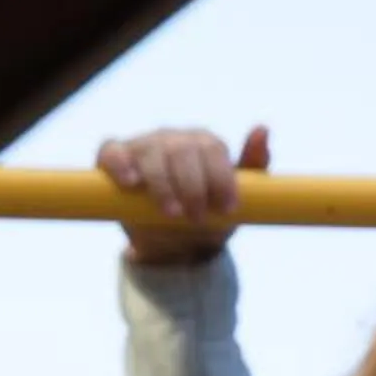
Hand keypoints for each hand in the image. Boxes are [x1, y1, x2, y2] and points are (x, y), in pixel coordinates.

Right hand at [98, 123, 270, 263]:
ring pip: (151, 152)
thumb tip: (263, 127)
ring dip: (162, 183)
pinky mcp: (115, 158)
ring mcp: (144, 146)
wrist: (173, 248)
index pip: (213, 149)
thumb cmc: (208, 218)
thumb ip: (254, 166)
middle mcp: (174, 139)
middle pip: (183, 150)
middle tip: (197, 217)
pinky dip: (120, 163)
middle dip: (193, 186)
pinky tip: (131, 182)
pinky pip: (112, 151)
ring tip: (171, 212)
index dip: (221, 178)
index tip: (227, 208)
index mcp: (204, 145)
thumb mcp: (236, 200)